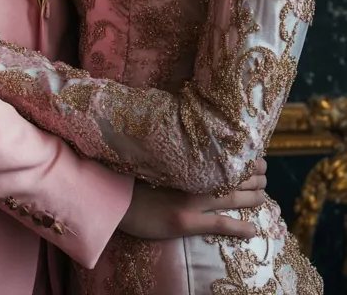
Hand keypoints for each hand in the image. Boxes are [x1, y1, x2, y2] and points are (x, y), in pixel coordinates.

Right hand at [119, 159, 267, 241]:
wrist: (113, 196)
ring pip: (230, 197)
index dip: (238, 155)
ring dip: (251, 196)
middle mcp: (191, 179)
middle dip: (251, 173)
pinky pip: (218, 224)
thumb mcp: (153, 159)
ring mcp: (189, 201)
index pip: (219, 157)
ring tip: (265, 194)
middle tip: (265, 170)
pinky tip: (254, 229)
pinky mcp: (185, 222)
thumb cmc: (129, 175)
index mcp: (184, 162)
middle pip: (229, 175)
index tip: (252, 151)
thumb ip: (172, 155)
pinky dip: (238, 227)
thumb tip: (186, 149)